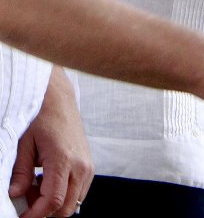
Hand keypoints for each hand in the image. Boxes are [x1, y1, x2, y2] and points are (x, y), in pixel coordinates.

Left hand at [9, 67, 92, 217]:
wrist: (58, 98)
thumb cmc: (41, 116)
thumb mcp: (24, 143)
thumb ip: (20, 172)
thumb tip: (15, 195)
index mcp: (64, 159)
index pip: (53, 201)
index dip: (35, 215)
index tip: (21, 217)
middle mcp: (81, 165)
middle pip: (65, 208)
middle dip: (44, 211)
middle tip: (26, 199)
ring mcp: (87, 165)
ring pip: (73, 202)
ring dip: (54, 204)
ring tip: (35, 187)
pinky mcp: (89, 165)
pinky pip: (78, 191)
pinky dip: (62, 194)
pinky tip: (46, 179)